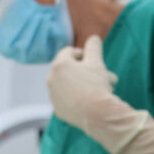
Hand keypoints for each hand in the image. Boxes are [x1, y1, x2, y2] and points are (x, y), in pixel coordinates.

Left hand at [47, 34, 153, 153]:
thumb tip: (93, 37)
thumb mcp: (97, 62)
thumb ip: (93, 47)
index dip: (83, 54)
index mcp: (59, 64)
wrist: (97, 115)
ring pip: (68, 86)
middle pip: (69, 70)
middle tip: (102, 76)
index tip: (94, 61)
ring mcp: (54, 97)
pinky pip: (68, 100)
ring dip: (81, 84)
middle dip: (85, 72)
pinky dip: (77, 98)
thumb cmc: (96, 85)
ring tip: (97, 89)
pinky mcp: (58, 111)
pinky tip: (90, 102)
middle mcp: (51, 79)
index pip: (70, 52)